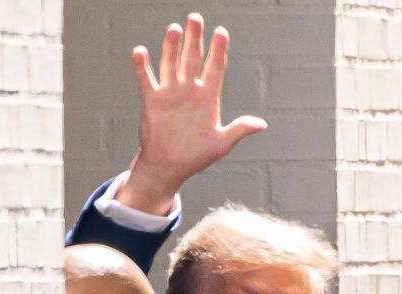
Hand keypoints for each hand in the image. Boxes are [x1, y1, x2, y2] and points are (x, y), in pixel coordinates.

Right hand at [115, 13, 267, 215]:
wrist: (169, 167)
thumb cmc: (196, 156)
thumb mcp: (221, 144)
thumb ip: (239, 130)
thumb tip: (262, 125)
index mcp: (208, 97)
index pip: (215, 67)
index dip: (218, 50)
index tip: (222, 32)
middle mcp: (189, 90)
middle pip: (193, 58)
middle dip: (195, 38)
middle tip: (196, 18)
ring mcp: (170, 93)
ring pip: (171, 64)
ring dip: (171, 47)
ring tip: (174, 29)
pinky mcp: (152, 100)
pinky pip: (147, 80)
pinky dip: (142, 66)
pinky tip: (140, 51)